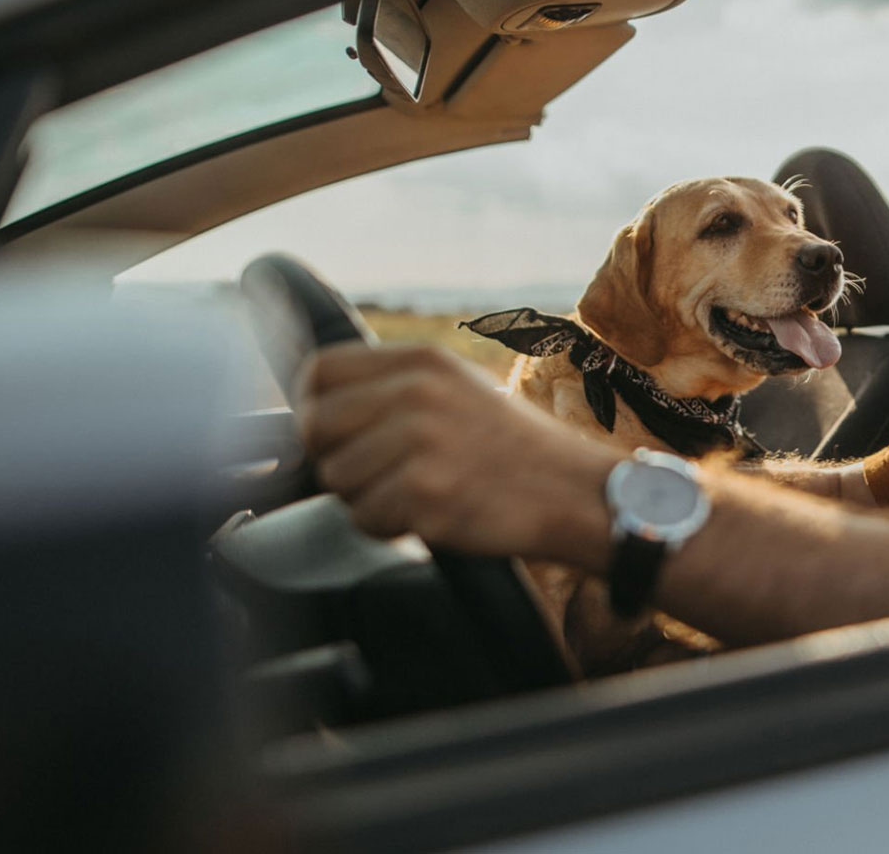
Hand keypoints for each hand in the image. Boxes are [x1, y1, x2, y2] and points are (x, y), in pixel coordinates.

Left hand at [296, 343, 618, 560]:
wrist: (574, 492)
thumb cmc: (514, 449)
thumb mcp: (459, 387)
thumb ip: (395, 387)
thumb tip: (319, 406)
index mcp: (422, 362)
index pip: (320, 372)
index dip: (314, 406)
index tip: (335, 434)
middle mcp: (417, 394)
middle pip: (316, 427)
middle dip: (336, 459)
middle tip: (379, 474)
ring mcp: (421, 443)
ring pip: (336, 478)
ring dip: (365, 498)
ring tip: (416, 494)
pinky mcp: (425, 493)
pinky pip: (365, 518)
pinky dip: (388, 528)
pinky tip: (430, 515)